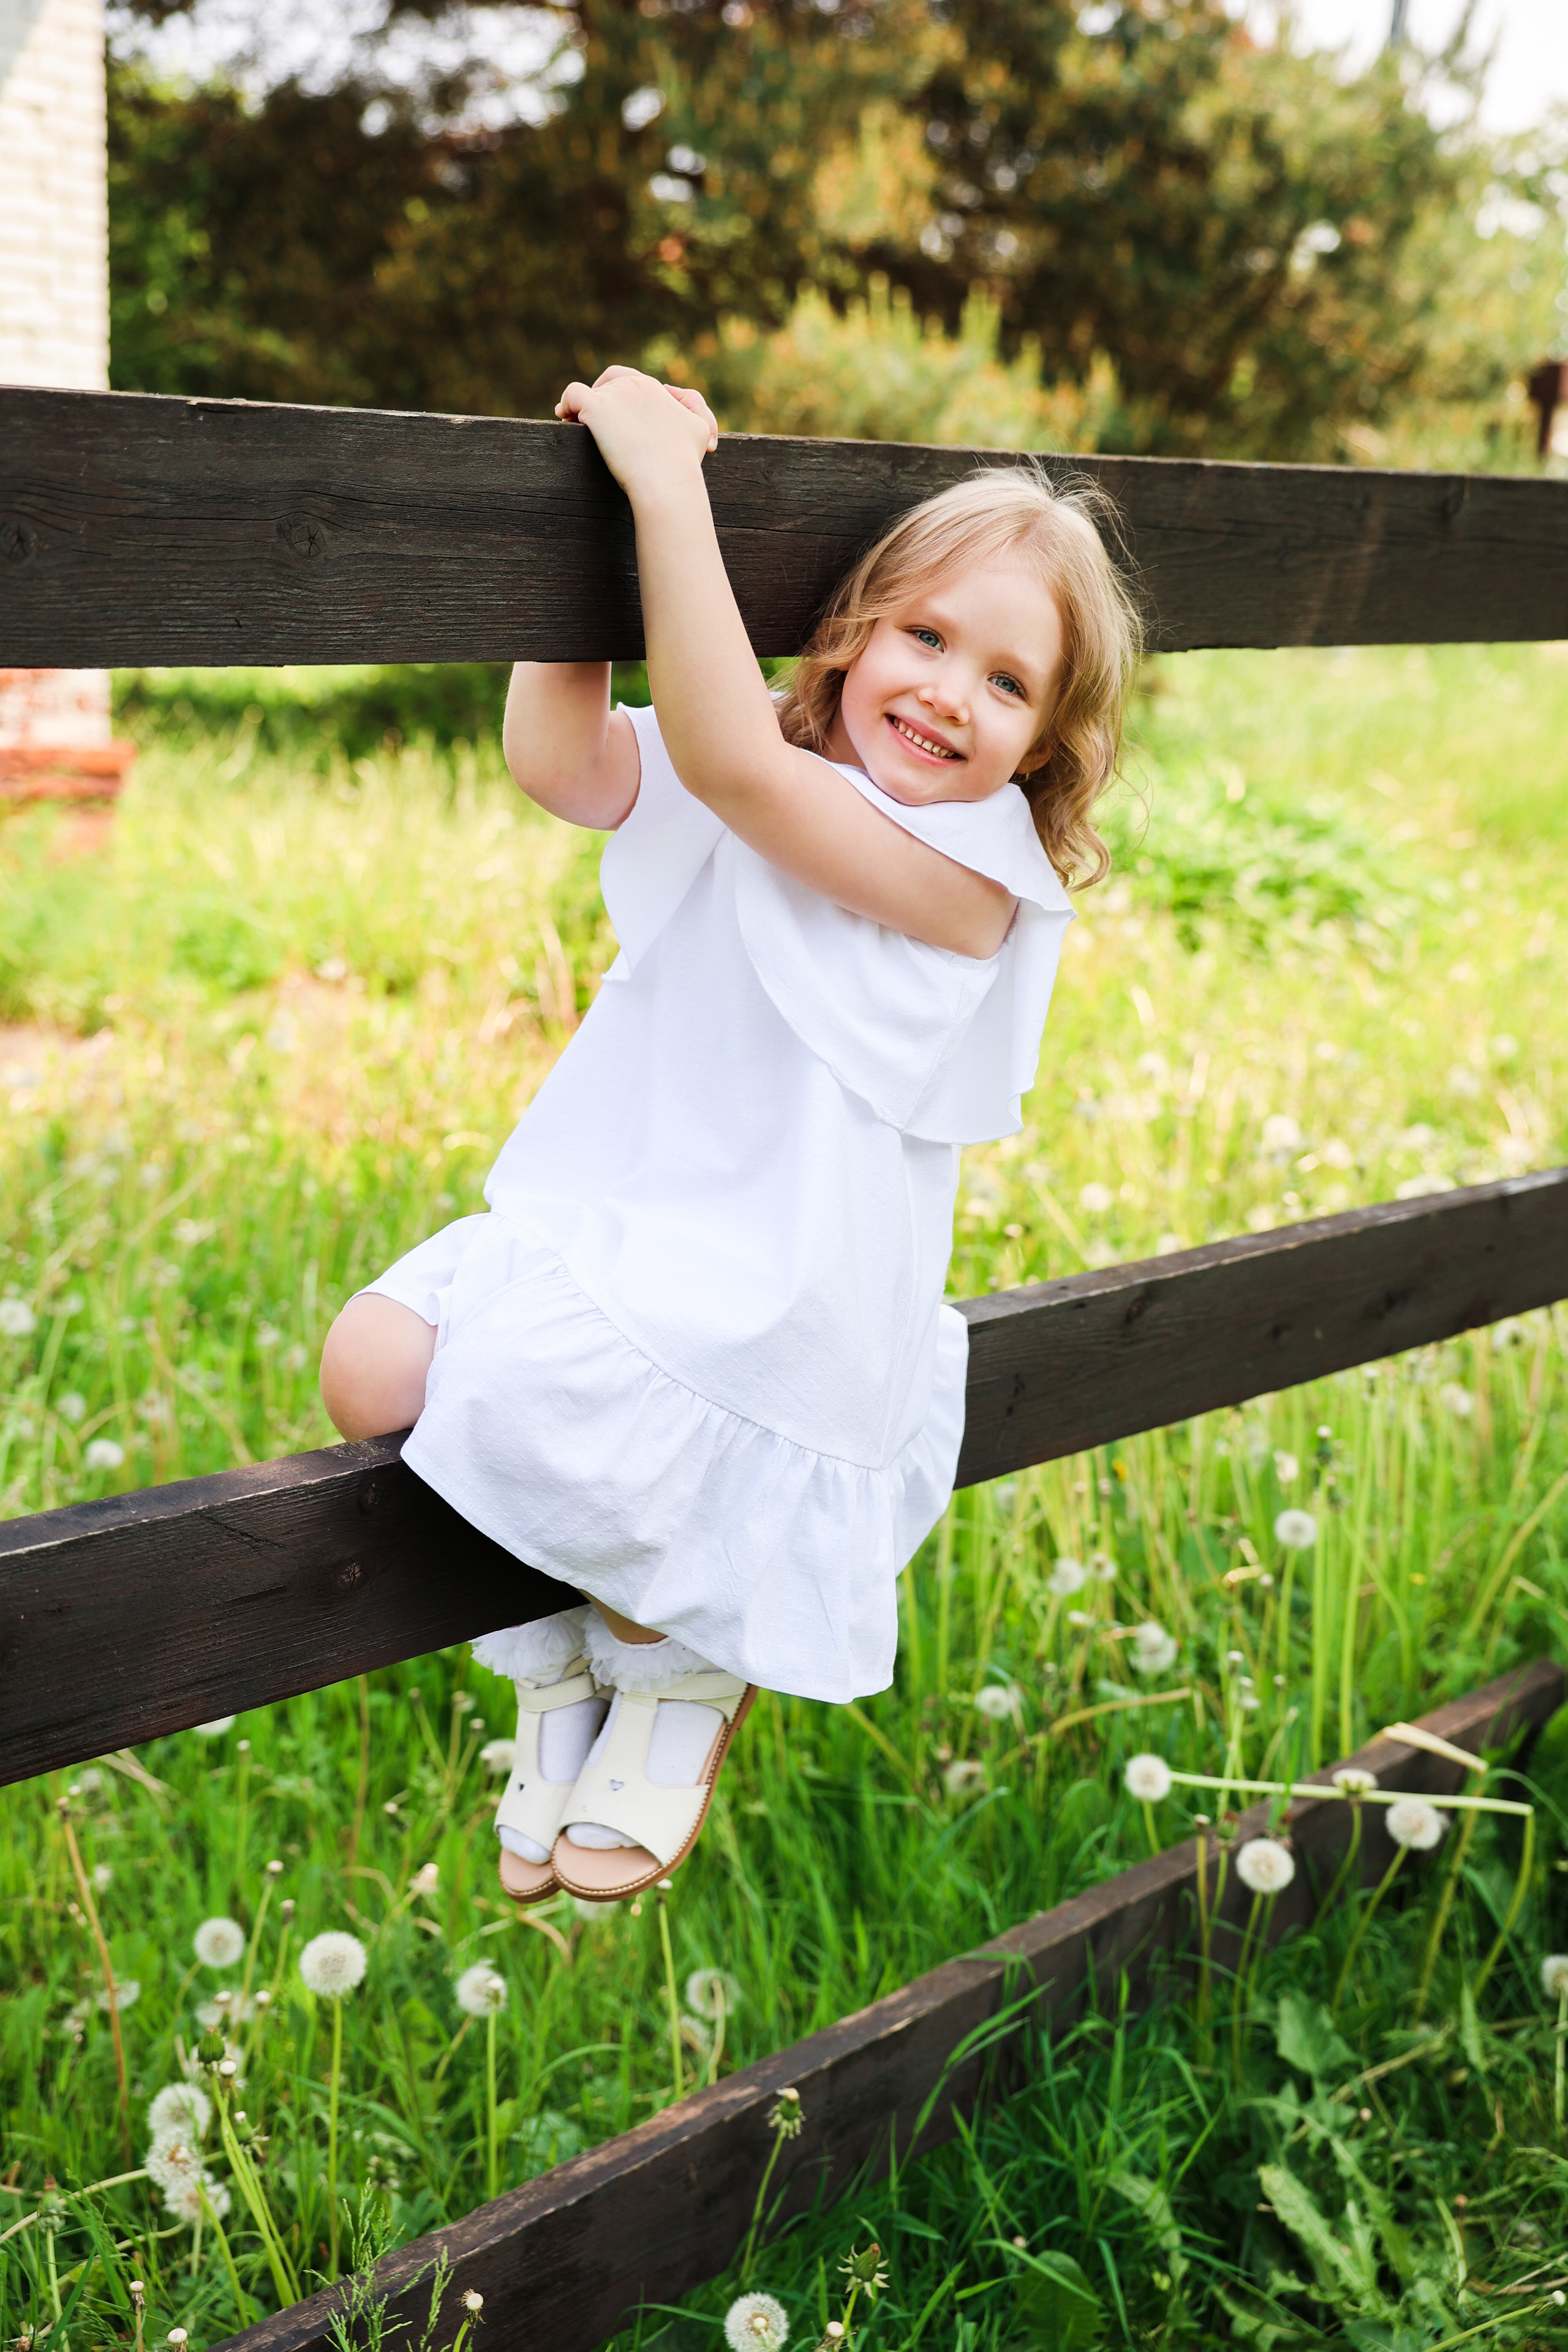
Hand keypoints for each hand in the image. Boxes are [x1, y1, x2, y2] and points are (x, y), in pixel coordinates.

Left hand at [555, 366, 716, 494]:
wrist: (668, 482)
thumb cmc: (683, 462)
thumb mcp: (700, 430)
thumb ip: (692, 407)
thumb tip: (673, 396)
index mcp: (655, 388)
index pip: (631, 381)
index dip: (620, 396)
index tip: (616, 417)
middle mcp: (635, 384)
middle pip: (609, 383)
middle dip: (601, 399)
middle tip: (592, 419)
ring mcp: (615, 395)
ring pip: (589, 391)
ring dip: (580, 406)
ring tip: (573, 424)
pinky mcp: (597, 409)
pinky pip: (573, 394)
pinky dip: (566, 403)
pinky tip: (564, 417)